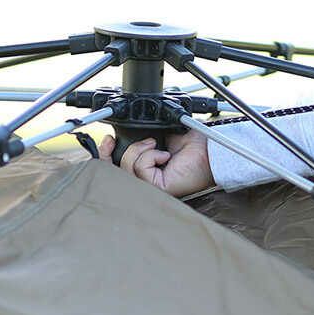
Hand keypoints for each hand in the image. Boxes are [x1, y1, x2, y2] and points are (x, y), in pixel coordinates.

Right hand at [97, 129, 214, 197]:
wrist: (208, 151)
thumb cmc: (191, 145)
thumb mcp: (162, 133)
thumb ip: (145, 132)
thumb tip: (129, 127)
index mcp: (142, 167)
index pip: (115, 166)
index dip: (105, 154)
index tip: (108, 139)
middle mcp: (144, 178)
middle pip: (112, 171)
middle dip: (106, 155)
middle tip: (111, 141)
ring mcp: (150, 185)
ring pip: (126, 168)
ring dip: (138, 150)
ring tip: (156, 144)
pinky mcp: (158, 187)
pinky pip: (141, 169)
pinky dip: (150, 156)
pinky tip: (165, 155)